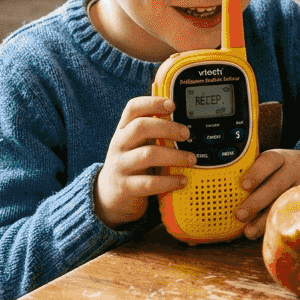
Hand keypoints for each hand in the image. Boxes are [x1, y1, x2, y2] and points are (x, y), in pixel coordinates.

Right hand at [94, 96, 193, 228]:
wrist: (109, 196)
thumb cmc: (131, 165)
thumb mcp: (137, 145)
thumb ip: (154, 133)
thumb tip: (184, 122)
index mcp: (123, 130)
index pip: (133, 108)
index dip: (152, 103)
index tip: (172, 105)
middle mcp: (119, 145)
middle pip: (140, 127)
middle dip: (167, 128)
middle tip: (186, 134)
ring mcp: (120, 166)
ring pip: (147, 154)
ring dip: (174, 156)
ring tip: (191, 159)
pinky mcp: (124, 187)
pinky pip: (148, 183)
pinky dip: (169, 181)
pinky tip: (181, 181)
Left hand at [232, 149, 299, 239]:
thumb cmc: (288, 169)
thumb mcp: (277, 162)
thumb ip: (257, 173)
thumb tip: (225, 191)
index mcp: (281, 158)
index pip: (269, 160)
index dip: (256, 172)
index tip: (244, 185)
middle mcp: (293, 171)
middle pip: (276, 184)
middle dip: (257, 201)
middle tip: (240, 214)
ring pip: (285, 203)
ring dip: (266, 219)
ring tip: (249, 231)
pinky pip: (295, 215)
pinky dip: (280, 225)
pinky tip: (268, 234)